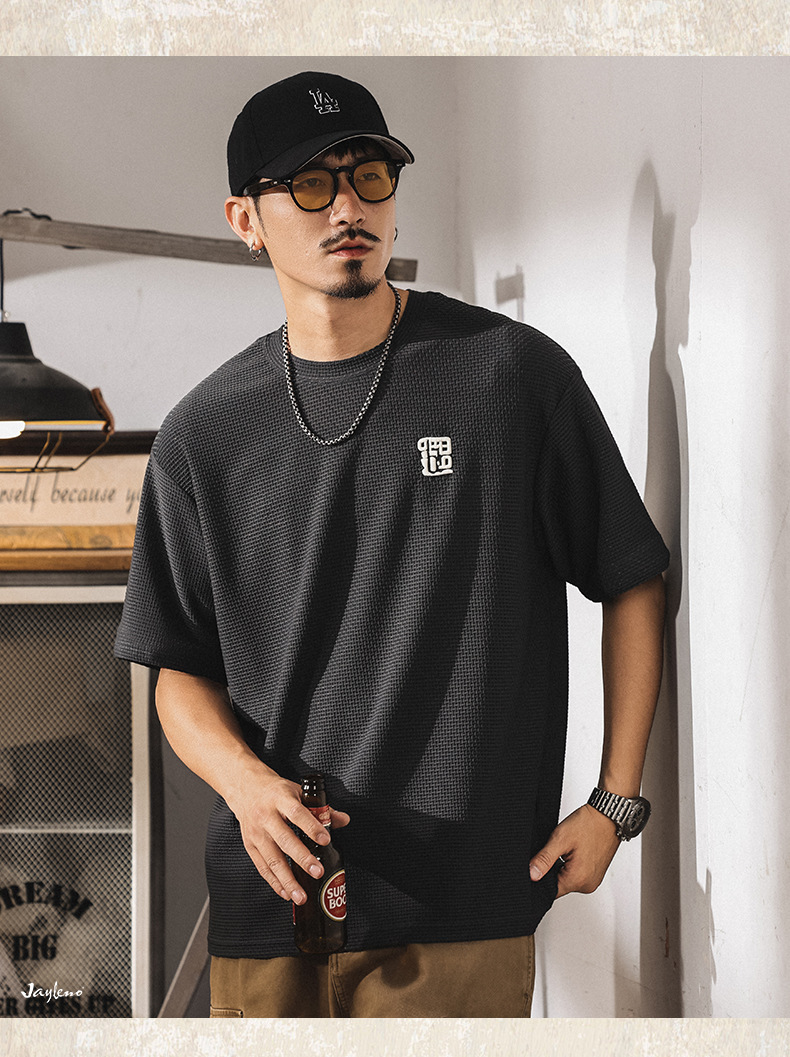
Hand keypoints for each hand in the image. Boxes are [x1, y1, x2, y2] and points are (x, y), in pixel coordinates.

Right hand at [229, 770, 349, 904]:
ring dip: (288, 880)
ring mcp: (256, 832)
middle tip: (317, 872)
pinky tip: (286, 893)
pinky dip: (275, 882)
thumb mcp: (298, 792)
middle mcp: (266, 816)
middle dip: (302, 858)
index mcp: (280, 799)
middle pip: (284, 839)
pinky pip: (262, 867)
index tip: (325, 839)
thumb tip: (343, 820)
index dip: (311, 826)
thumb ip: (321, 808)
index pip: (297, 813)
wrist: (246, 788)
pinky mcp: (250, 846)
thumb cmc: (275, 791)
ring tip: (302, 896)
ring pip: (272, 859)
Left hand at [529, 803, 620, 897]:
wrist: (608, 816)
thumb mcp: (560, 839)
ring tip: (567, 849)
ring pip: (567, 879)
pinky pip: (577, 875)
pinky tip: (573, 851)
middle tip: (556, 850)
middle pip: (559, 885)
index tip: (541, 861)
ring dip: (562, 867)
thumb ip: (544, 859)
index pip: (550, 890)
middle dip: (552, 870)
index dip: (540, 877)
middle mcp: (587, 885)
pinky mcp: (595, 874)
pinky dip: (571, 865)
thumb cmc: (588, 824)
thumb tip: (532, 875)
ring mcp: (593, 880)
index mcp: (578, 880)